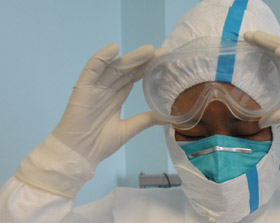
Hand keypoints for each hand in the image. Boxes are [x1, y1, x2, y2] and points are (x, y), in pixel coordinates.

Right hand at [53, 43, 165, 166]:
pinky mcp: (82, 88)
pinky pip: (92, 69)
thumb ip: (145, 120)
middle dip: (143, 61)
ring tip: (149, 50)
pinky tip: (114, 48)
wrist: (79, 155)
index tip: (162, 61)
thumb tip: (167, 117)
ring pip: (114, 68)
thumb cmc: (99, 144)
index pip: (133, 78)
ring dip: (130, 58)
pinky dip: (101, 58)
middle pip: (126, 71)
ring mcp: (94, 88)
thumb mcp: (129, 129)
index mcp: (115, 98)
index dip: (146, 69)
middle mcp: (106, 90)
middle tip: (161, 51)